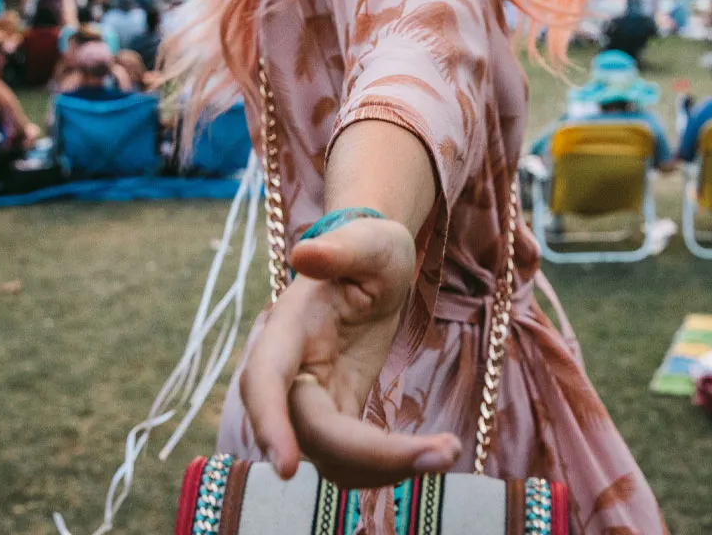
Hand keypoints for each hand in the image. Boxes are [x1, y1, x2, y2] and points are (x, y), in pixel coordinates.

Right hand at [240, 217, 458, 487]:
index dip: (269, 423)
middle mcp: (289, 372)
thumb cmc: (371, 249)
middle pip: (311, 434)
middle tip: (443, 454)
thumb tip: (304, 253)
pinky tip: (434, 451)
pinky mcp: (336, 416)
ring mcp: (310, 400)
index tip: (285, 469)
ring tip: (447, 451)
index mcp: (288, 328)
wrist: (375, 269)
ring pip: (331, 458)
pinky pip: (352, 459)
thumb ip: (341, 249)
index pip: (264, 381)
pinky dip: (388, 466)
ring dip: (386, 469)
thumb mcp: (369, 242)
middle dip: (371, 456)